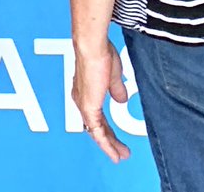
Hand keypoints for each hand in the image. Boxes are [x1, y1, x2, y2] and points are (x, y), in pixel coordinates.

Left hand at [72, 42, 130, 162]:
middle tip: (121, 151)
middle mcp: (82, 100)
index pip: (97, 115)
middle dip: (110, 140)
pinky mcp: (88, 109)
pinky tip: (114, 153)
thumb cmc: (100, 52)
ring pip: (97, 133)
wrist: (92, 47)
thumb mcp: (113, 74)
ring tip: (121, 155)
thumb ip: (117, 89)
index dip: (106, 128)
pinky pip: (98, 133)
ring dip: (110, 145)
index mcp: (86, 91)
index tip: (114, 137)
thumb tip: (122, 100)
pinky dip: (107, 145)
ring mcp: (84, 105)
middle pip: (97, 127)